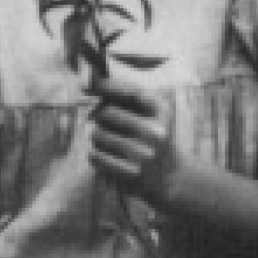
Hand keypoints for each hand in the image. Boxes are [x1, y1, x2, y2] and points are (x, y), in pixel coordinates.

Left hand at [90, 75, 179, 207]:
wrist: (168, 176)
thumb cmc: (149, 135)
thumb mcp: (147, 111)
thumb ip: (122, 94)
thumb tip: (89, 81)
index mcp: (162, 113)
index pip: (131, 92)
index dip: (107, 86)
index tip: (89, 84)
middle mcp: (155, 133)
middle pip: (106, 113)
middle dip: (98, 114)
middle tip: (98, 118)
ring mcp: (142, 155)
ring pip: (96, 134)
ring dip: (96, 135)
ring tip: (108, 140)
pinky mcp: (129, 173)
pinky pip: (95, 156)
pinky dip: (95, 154)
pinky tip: (106, 155)